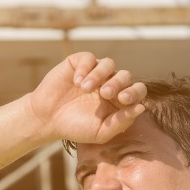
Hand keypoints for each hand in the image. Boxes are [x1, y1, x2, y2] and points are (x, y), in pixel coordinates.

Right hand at [29, 52, 147, 144]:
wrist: (47, 119)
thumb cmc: (75, 128)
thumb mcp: (100, 132)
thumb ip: (121, 122)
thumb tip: (142, 107)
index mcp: (119, 100)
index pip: (137, 90)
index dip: (134, 92)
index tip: (123, 99)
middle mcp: (110, 84)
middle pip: (125, 75)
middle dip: (118, 83)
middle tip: (104, 93)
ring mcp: (95, 72)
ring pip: (108, 63)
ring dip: (99, 75)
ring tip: (85, 88)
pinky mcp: (79, 63)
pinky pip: (88, 58)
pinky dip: (84, 68)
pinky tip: (76, 82)